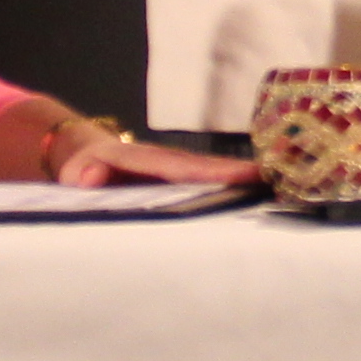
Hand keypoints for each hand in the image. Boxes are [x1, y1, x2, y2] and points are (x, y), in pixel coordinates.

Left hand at [49, 123, 269, 189]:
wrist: (81, 156)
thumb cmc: (83, 167)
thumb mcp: (79, 172)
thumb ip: (86, 175)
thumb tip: (91, 176)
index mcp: (146, 161)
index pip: (186, 167)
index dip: (218, 172)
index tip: (250, 175)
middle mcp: (168, 164)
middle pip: (209, 171)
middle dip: (243, 177)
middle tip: (282, 186)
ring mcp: (175, 174)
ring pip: (211, 178)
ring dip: (241, 186)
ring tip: (278, 195)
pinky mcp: (179, 185)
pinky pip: (205, 189)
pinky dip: (229, 193)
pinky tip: (253, 205)